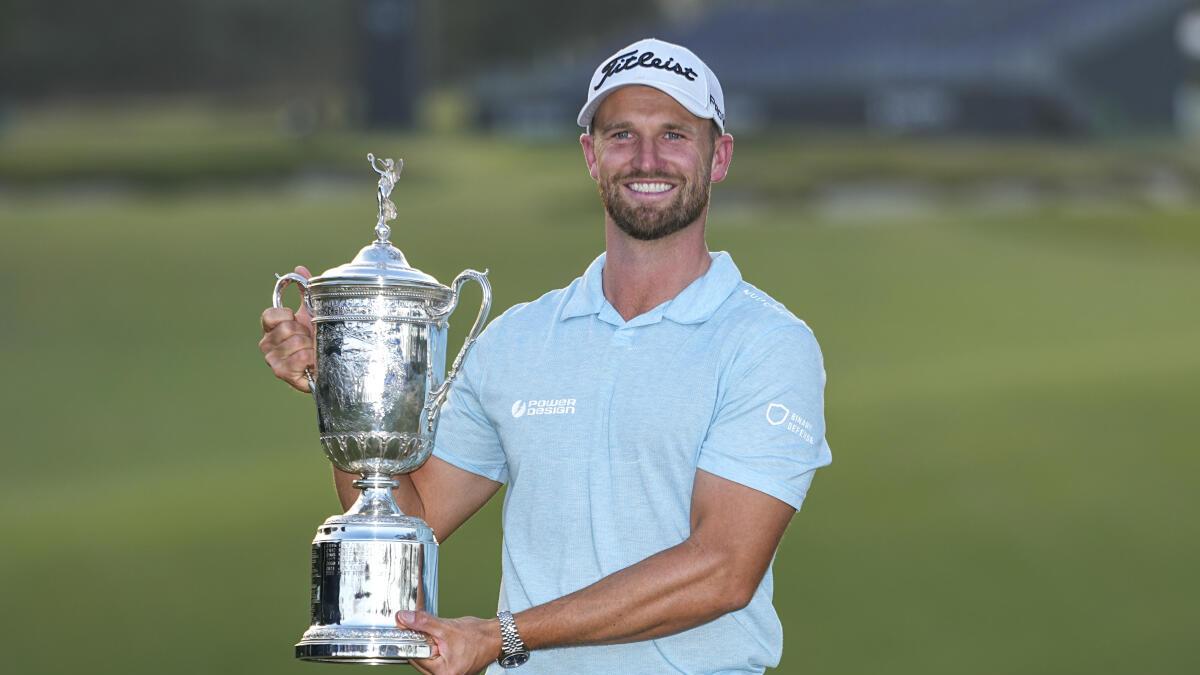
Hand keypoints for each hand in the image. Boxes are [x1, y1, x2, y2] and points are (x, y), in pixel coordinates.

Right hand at [259, 265, 315, 391]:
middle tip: (309, 339)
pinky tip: (311, 363)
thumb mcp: (314, 312)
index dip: (287, 316)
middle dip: (303, 332)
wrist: (330, 364)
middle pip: (285, 328)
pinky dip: (311, 359)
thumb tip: (298, 268)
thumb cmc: (319, 339)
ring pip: (294, 342)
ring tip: (312, 351)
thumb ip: (306, 291)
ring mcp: (272, 359)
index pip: (270, 315)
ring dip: (309, 346)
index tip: (297, 321)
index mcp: (271, 327)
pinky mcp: (282, 372)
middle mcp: (267, 343)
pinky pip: (300, 357)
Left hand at [396, 610, 500, 674]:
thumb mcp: (447, 627)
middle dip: (420, 642)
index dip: (410, 640)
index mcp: (443, 673)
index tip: (405, 627)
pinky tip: (441, 639)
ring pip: (426, 658)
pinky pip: (435, 658)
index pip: (416, 656)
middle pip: (419, 659)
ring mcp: (448, 674)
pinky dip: (435, 647)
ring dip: (428, 644)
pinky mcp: (450, 669)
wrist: (497, 637)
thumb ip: (423, 623)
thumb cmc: (479, 636)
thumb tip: (405, 618)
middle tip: (424, 628)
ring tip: (439, 634)